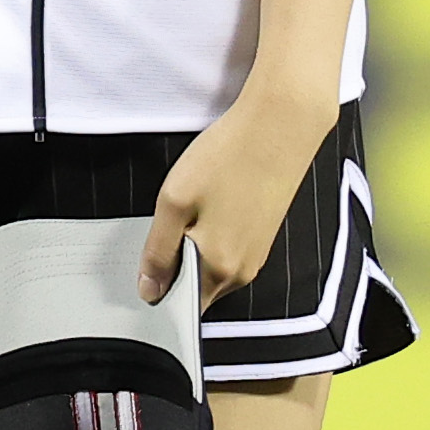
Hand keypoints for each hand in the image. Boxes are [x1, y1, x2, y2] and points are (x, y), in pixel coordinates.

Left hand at [138, 85, 334, 311]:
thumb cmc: (228, 157)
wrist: (282, 125)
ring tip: (194, 206)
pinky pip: (229, 249)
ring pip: (212, 265)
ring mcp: (256, 255)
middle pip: (196, 286)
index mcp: (218, 269)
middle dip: (177, 263)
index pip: (179, 304)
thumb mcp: (174, 202)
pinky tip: (213, 201)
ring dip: (196, 245)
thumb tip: (150, 289)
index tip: (147, 260)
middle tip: (170, 221)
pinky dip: (215, 232)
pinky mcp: (264, 235)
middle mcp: (242, 271)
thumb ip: (158, 252)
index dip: (158, 286)